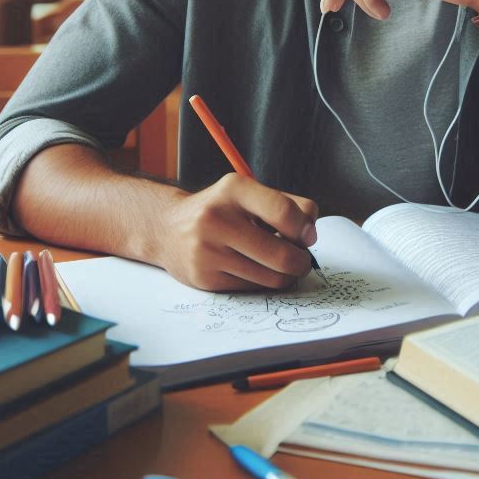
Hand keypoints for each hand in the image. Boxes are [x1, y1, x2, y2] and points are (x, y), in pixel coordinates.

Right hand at [158, 174, 319, 291]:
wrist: (167, 228)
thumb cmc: (221, 210)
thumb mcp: (249, 193)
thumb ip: (288, 205)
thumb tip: (310, 236)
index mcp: (233, 190)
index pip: (283, 211)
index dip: (305, 228)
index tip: (308, 236)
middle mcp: (216, 218)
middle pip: (282, 255)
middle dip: (301, 262)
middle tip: (301, 259)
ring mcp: (208, 251)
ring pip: (271, 277)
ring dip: (285, 275)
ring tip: (280, 264)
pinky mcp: (204, 278)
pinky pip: (253, 288)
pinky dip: (263, 282)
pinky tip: (256, 269)